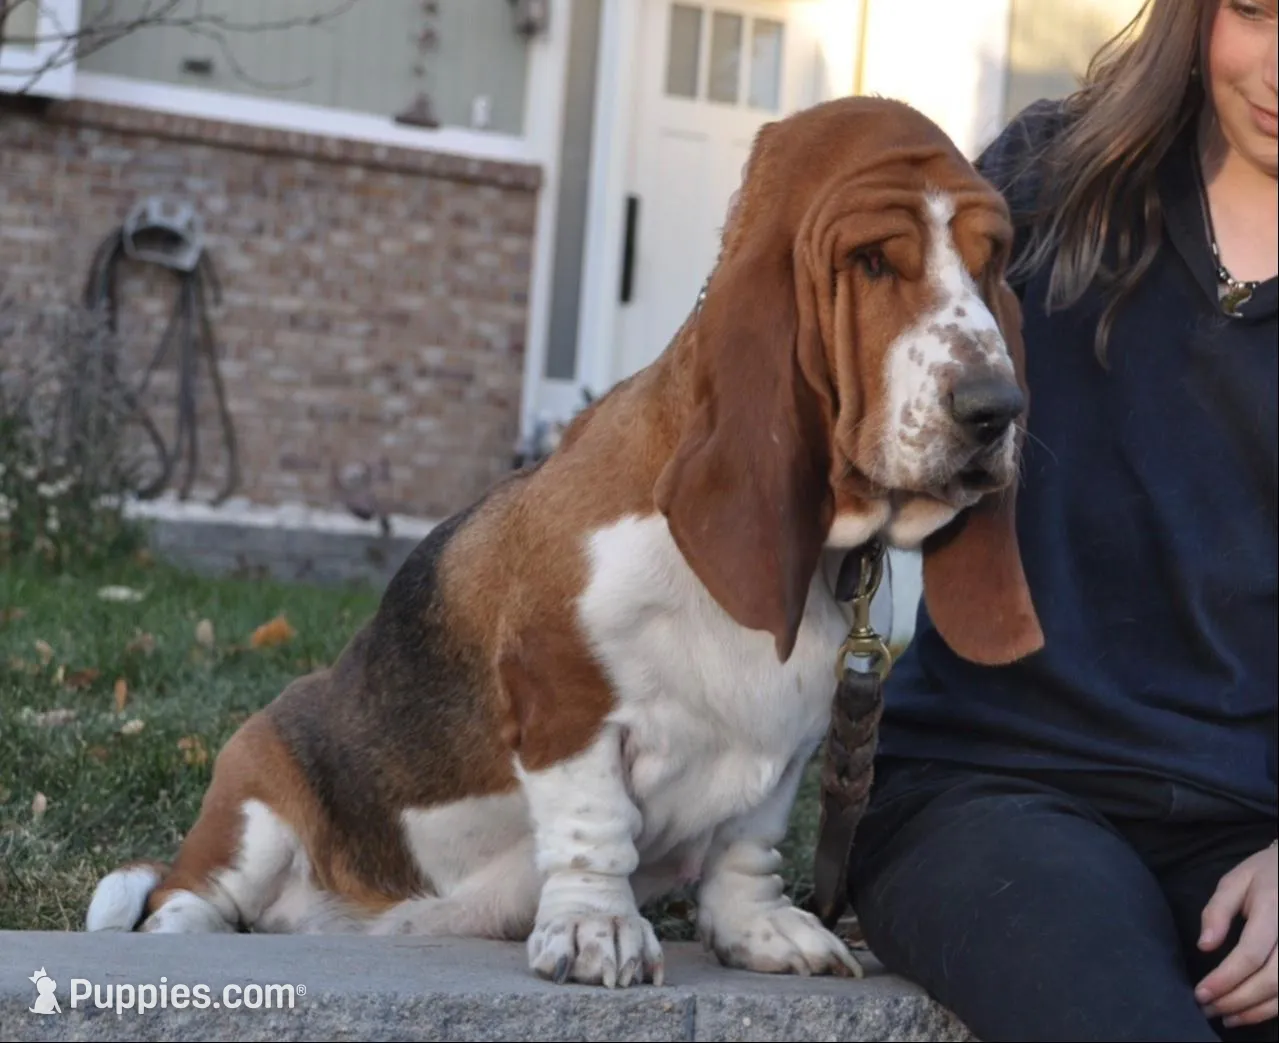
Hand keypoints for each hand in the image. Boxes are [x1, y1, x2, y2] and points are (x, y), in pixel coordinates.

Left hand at [1196, 841, 1277, 1028]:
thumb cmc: (1265, 874)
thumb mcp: (1235, 881)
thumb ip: (1217, 911)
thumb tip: (1204, 946)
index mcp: (1274, 910)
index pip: (1250, 954)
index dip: (1225, 978)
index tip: (1201, 993)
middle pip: (1271, 980)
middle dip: (1237, 1000)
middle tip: (1208, 1009)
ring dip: (1255, 1011)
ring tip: (1226, 1017)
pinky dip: (1272, 1008)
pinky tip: (1251, 1013)